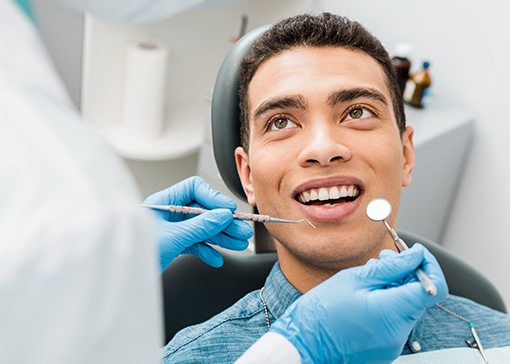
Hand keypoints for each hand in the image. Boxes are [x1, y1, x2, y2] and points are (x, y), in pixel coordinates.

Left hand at [143, 176, 252, 271]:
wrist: (123, 279)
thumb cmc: (135, 254)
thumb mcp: (173, 237)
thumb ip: (200, 226)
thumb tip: (222, 216)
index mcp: (163, 201)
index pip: (194, 189)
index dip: (213, 198)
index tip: (228, 210)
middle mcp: (168, 213)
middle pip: (203, 211)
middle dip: (223, 222)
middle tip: (241, 230)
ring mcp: (171, 229)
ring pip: (202, 228)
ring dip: (220, 237)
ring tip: (237, 243)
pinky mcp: (173, 244)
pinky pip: (195, 243)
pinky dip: (207, 251)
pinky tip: (216, 258)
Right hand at [270, 244, 447, 363]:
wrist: (303, 344)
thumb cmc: (321, 312)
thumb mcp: (354, 279)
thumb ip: (390, 267)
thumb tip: (415, 255)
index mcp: (393, 312)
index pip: (434, 287)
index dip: (428, 265)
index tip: (414, 253)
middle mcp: (399, 332)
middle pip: (419, 296)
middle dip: (406, 273)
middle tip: (383, 259)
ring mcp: (392, 343)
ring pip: (406, 306)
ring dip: (394, 287)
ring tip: (368, 277)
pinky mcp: (384, 348)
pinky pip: (394, 320)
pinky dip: (386, 303)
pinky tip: (365, 295)